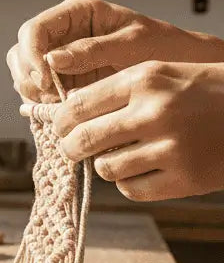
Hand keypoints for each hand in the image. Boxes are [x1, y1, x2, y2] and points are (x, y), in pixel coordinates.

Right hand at [6, 0, 223, 102]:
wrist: (181, 66)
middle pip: (20, 52)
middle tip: (52, 96)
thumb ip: (92, 50)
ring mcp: (60, 59)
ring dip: (34, 93)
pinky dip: (43, 104)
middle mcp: (63, 34)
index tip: (45, 79)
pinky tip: (63, 109)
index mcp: (77, 14)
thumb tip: (52, 59)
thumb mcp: (132, 44)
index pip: (34, 30)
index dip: (31, 55)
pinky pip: (38, 92)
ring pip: (24, 74)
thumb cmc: (164, 46)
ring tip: (62, 104)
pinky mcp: (63, 81)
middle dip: (29, 77)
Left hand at [52, 61, 223, 200]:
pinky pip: (131, 189)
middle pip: (82, 140)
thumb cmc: (204, 91)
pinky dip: (130, 183)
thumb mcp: (162, 74)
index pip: (76, 106)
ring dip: (105, 165)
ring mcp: (171, 148)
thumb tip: (66, 110)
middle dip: (71, 147)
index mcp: (145, 80)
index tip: (60, 128)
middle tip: (76, 148)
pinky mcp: (185, 178)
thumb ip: (116, 89)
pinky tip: (144, 169)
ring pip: (104, 168)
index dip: (59, 122)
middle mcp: (155, 112)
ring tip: (121, 155)